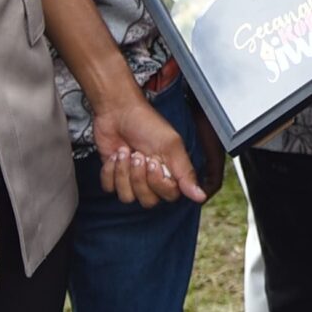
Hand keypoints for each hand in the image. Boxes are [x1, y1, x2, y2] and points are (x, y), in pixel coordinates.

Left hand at [92, 93, 206, 206]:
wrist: (117, 111)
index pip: (169, 195)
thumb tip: (201, 196)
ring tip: (126, 151)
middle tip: (138, 154)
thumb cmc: (146, 123)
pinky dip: (110, 170)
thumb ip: (185, 173)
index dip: (158, 182)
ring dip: (123, 172)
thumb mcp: (171, 146)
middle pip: (148, 200)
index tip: (154, 161)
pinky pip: (110, 188)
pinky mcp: (113, 176)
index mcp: (170, 172)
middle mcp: (152, 179)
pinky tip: (115, 155)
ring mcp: (132, 179)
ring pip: (127, 197)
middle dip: (139, 177)